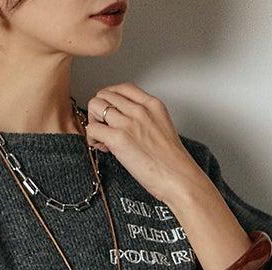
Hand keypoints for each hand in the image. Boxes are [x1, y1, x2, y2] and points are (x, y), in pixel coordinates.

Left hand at [82, 82, 199, 203]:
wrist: (179, 178)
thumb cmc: (173, 163)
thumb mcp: (163, 129)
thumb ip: (147, 121)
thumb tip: (129, 126)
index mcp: (152, 105)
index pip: (123, 88)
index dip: (112, 99)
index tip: (112, 112)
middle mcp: (139, 110)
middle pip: (105, 95)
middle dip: (100, 111)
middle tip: (106, 128)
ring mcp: (128, 122)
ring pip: (95, 106)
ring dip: (94, 122)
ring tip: (103, 139)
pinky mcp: (118, 139)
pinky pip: (92, 128)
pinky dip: (92, 138)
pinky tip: (103, 148)